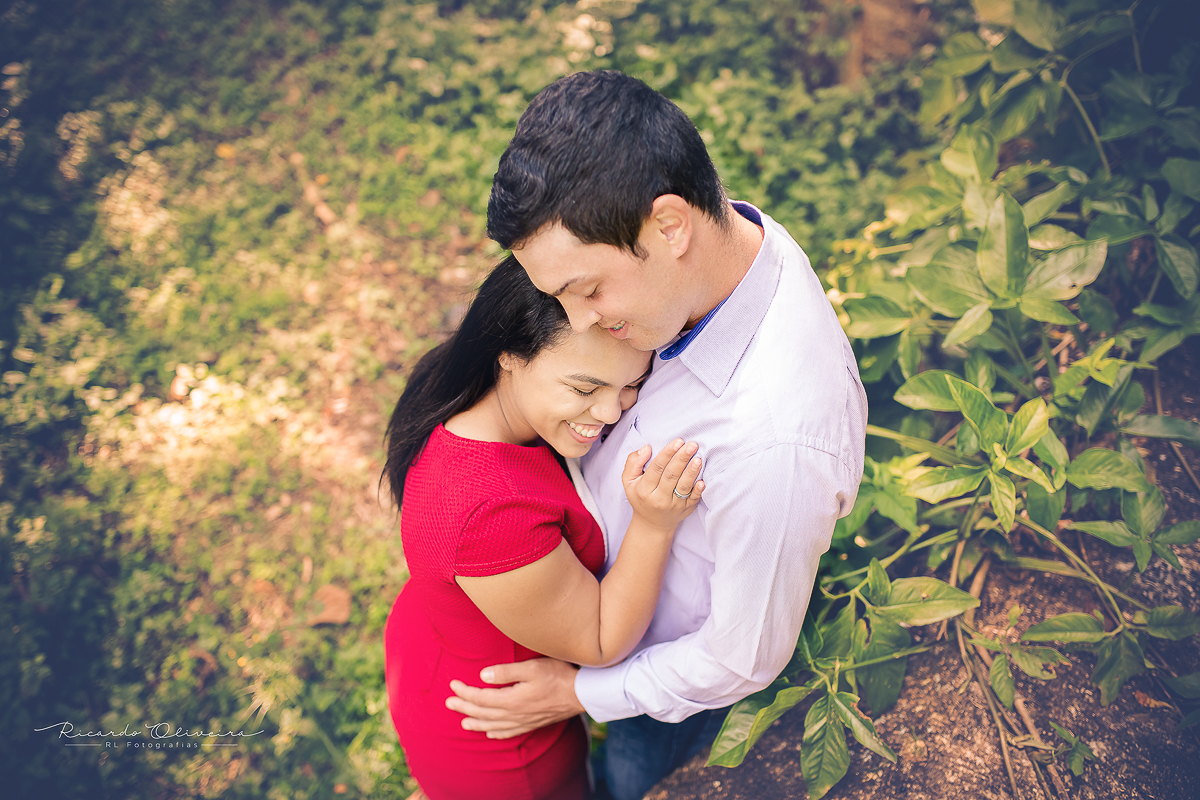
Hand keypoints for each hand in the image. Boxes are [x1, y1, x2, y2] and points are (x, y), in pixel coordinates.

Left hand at [445, 657, 584, 738]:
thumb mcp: (532, 667)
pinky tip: (490, 732)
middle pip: (482, 713)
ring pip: (492, 725)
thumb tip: (483, 675)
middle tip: (448, 703)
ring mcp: (523, 721)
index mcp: (511, 699)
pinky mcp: (531, 723)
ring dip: (475, 722)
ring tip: (463, 721)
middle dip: (463, 707)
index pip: (480, 697)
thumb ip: (506, 671)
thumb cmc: (558, 675)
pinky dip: (495, 733)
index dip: (464, 692)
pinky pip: (508, 732)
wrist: (581, 694)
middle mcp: (514, 714)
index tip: (452, 685)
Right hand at [622, 439, 704, 530]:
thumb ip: (633, 462)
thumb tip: (647, 448)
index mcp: (644, 489)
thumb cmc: (640, 497)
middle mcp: (659, 498)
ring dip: (692, 472)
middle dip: (682, 458)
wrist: (652, 524)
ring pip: (683, 486)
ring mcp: (674, 505)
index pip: (656, 468)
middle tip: (692, 445)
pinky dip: (698, 491)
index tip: (678, 441)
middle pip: (671, 475)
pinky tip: (702, 481)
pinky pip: (693, 500)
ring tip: (698, 458)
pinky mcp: (686, 510)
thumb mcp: (628, 481)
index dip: (667, 453)